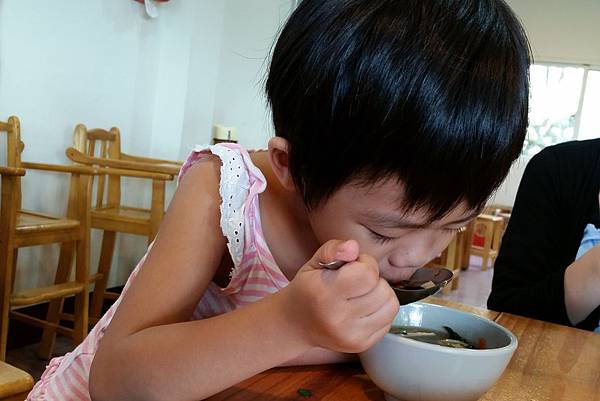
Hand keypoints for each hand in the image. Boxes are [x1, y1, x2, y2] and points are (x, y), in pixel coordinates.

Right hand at [280, 240, 399, 352]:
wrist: (296, 324)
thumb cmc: (308, 289)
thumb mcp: (313, 263)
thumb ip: (333, 249)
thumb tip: (353, 246)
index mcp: (324, 294)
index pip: (367, 274)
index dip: (365, 263)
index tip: (353, 265)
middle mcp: (338, 318)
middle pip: (382, 289)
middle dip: (373, 279)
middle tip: (356, 280)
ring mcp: (351, 336)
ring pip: (390, 305)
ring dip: (380, 294)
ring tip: (362, 293)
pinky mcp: (361, 345)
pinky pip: (388, 321)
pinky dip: (381, 310)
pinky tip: (364, 308)